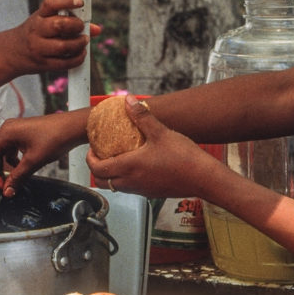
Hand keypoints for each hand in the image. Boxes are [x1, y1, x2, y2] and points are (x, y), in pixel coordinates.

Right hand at [0, 108, 86, 195]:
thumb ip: (17, 177)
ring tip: (11, 183)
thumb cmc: (56, 138)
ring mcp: (14, 132)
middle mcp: (6, 130)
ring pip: (0, 154)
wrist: (73, 127)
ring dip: (3, 169)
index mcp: (5, 133)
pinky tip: (20, 170)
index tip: (1, 188)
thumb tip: (7, 192)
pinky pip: (10, 151)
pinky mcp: (22, 135)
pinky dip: (12, 163)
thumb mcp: (34, 161)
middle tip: (4, 189)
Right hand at [13, 0, 97, 74]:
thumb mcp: (46, 21)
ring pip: (63, 46)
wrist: (11, 53)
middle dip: (75, 25)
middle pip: (59, 25)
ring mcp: (39, 48)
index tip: (80, 3)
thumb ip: (69, 21)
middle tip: (81, 27)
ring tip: (84, 41)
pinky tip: (81, 54)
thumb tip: (97, 29)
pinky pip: (64, 63)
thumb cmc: (35, 34)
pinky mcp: (43, 64)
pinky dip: (77, 58)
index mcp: (39, 16)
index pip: (50, 4)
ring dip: (78, 43)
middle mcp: (37, 31)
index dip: (66, 1)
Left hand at [87, 95, 220, 198]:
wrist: (203, 178)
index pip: (97, 169)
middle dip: (96, 169)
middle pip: (101, 182)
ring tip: (117, 159)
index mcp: (129, 167)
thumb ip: (142, 116)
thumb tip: (129, 101)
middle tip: (100, 155)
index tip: (92, 149)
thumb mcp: (160, 132)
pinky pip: (130, 189)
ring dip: (110, 176)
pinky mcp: (151, 194)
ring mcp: (141, 190)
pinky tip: (137, 167)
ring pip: (115, 187)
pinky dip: (125, 180)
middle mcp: (131, 182)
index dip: (90, 159)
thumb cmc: (184, 158)